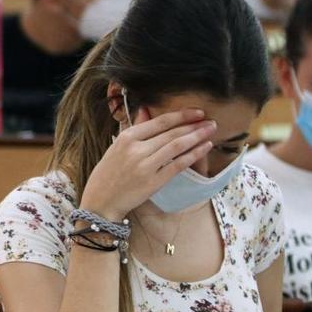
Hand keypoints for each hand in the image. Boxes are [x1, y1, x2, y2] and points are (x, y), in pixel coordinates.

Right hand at [79, 107, 216, 219]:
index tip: (197, 112)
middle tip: (210, 122)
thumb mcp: (116, 146)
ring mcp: (145, 166)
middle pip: (171, 133)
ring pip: (177, 146)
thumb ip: (134, 128)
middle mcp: (136, 149)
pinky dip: (193, 155)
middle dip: (193, 126)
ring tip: (210, 131)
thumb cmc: (108, 173)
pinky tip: (204, 148)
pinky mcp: (153, 182)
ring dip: (197, 137)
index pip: (159, 122)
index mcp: (126, 138)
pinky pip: (177, 165)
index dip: (181, 116)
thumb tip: (145, 110)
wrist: (101, 201)